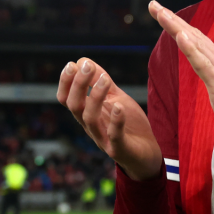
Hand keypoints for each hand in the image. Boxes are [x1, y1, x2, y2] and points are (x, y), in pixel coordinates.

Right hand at [57, 58, 162, 181]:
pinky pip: (113, 136)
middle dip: (78, 85)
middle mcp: (91, 126)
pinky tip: (118, 106)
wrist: (147, 154)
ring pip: (89, 119)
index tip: (72, 64)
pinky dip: (115, 121)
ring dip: (95, 97)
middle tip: (88, 66)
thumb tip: (84, 60)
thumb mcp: (116, 98)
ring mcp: (103, 139)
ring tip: (105, 79)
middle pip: (74, 106)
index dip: (65, 82)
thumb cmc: (129, 125)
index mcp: (87, 113)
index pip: (66, 98)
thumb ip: (102, 82)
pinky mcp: (119, 149)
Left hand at [148, 0, 213, 147]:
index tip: (162, 13)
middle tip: (153, 5)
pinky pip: (203, 64)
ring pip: (195, 43)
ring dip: (177, 27)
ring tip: (161, 13)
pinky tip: (180, 36)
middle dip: (171, 19)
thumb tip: (205, 68)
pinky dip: (191, 48)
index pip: (195, 38)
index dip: (177, 25)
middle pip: (192, 34)